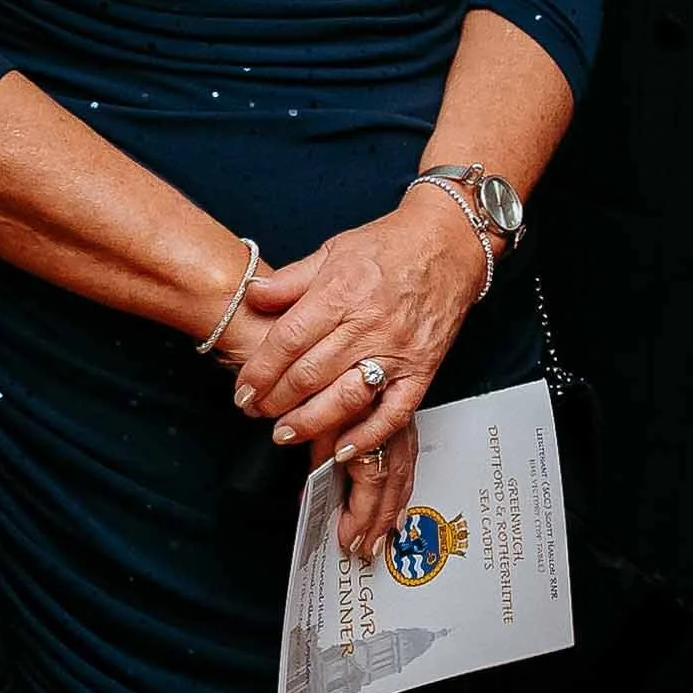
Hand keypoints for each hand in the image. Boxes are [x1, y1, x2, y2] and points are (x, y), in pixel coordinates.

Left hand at [226, 191, 488, 556]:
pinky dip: (369, 435)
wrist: (449, 243)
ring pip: (345, 397)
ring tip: (286, 432)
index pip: (287, 341)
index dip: (259, 371)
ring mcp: (396, 350)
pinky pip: (395, 411)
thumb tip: (253, 295)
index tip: (243, 390)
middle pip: (309, 373)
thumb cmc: (392, 246)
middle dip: (274, 400)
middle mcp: (367, 325)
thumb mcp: (333, 250)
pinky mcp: (422, 369)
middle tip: (256, 411)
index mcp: (340, 293)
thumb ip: (291, 279)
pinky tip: (344, 449)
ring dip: (310, 422)